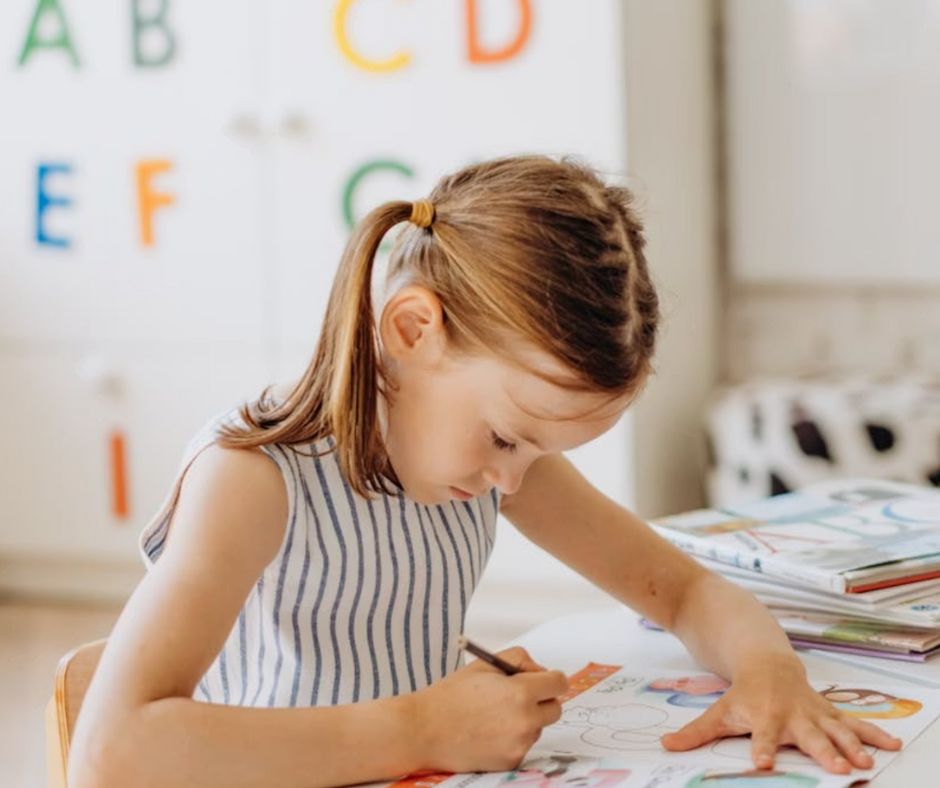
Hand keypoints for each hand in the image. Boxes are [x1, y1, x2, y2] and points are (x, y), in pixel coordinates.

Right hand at [413, 646, 568, 772]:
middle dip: (542, 700)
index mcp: (520, 692)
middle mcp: (525, 721)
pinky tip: (489, 732)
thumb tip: (539, 671)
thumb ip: (519, 660)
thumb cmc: (452, 695)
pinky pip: (523, 745)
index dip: (551, 679)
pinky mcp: (511, 761)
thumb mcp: (486, 664)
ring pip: (538, 727)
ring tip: (495, 715)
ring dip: (527, 720)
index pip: (559, 683)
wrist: (424, 730)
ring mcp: (519, 744)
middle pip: (555, 709)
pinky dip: (513, 738)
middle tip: (518, 696)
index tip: (544, 681)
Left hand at [660, 655, 902, 773]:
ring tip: (867, 763)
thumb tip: (666, 745)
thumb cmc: (742, 694)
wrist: (767, 663)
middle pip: (808, 737)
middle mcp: (792, 716)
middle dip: (823, 751)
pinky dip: (875, 734)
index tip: (763, 763)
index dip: (763, 749)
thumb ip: (696, 732)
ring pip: (837, 731)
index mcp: (764, 717)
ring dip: (853, 746)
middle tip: (838, 768)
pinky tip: (893, 745)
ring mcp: (814, 714)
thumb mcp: (719, 711)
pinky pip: (855, 725)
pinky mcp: (830, 714)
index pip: (762, 737)